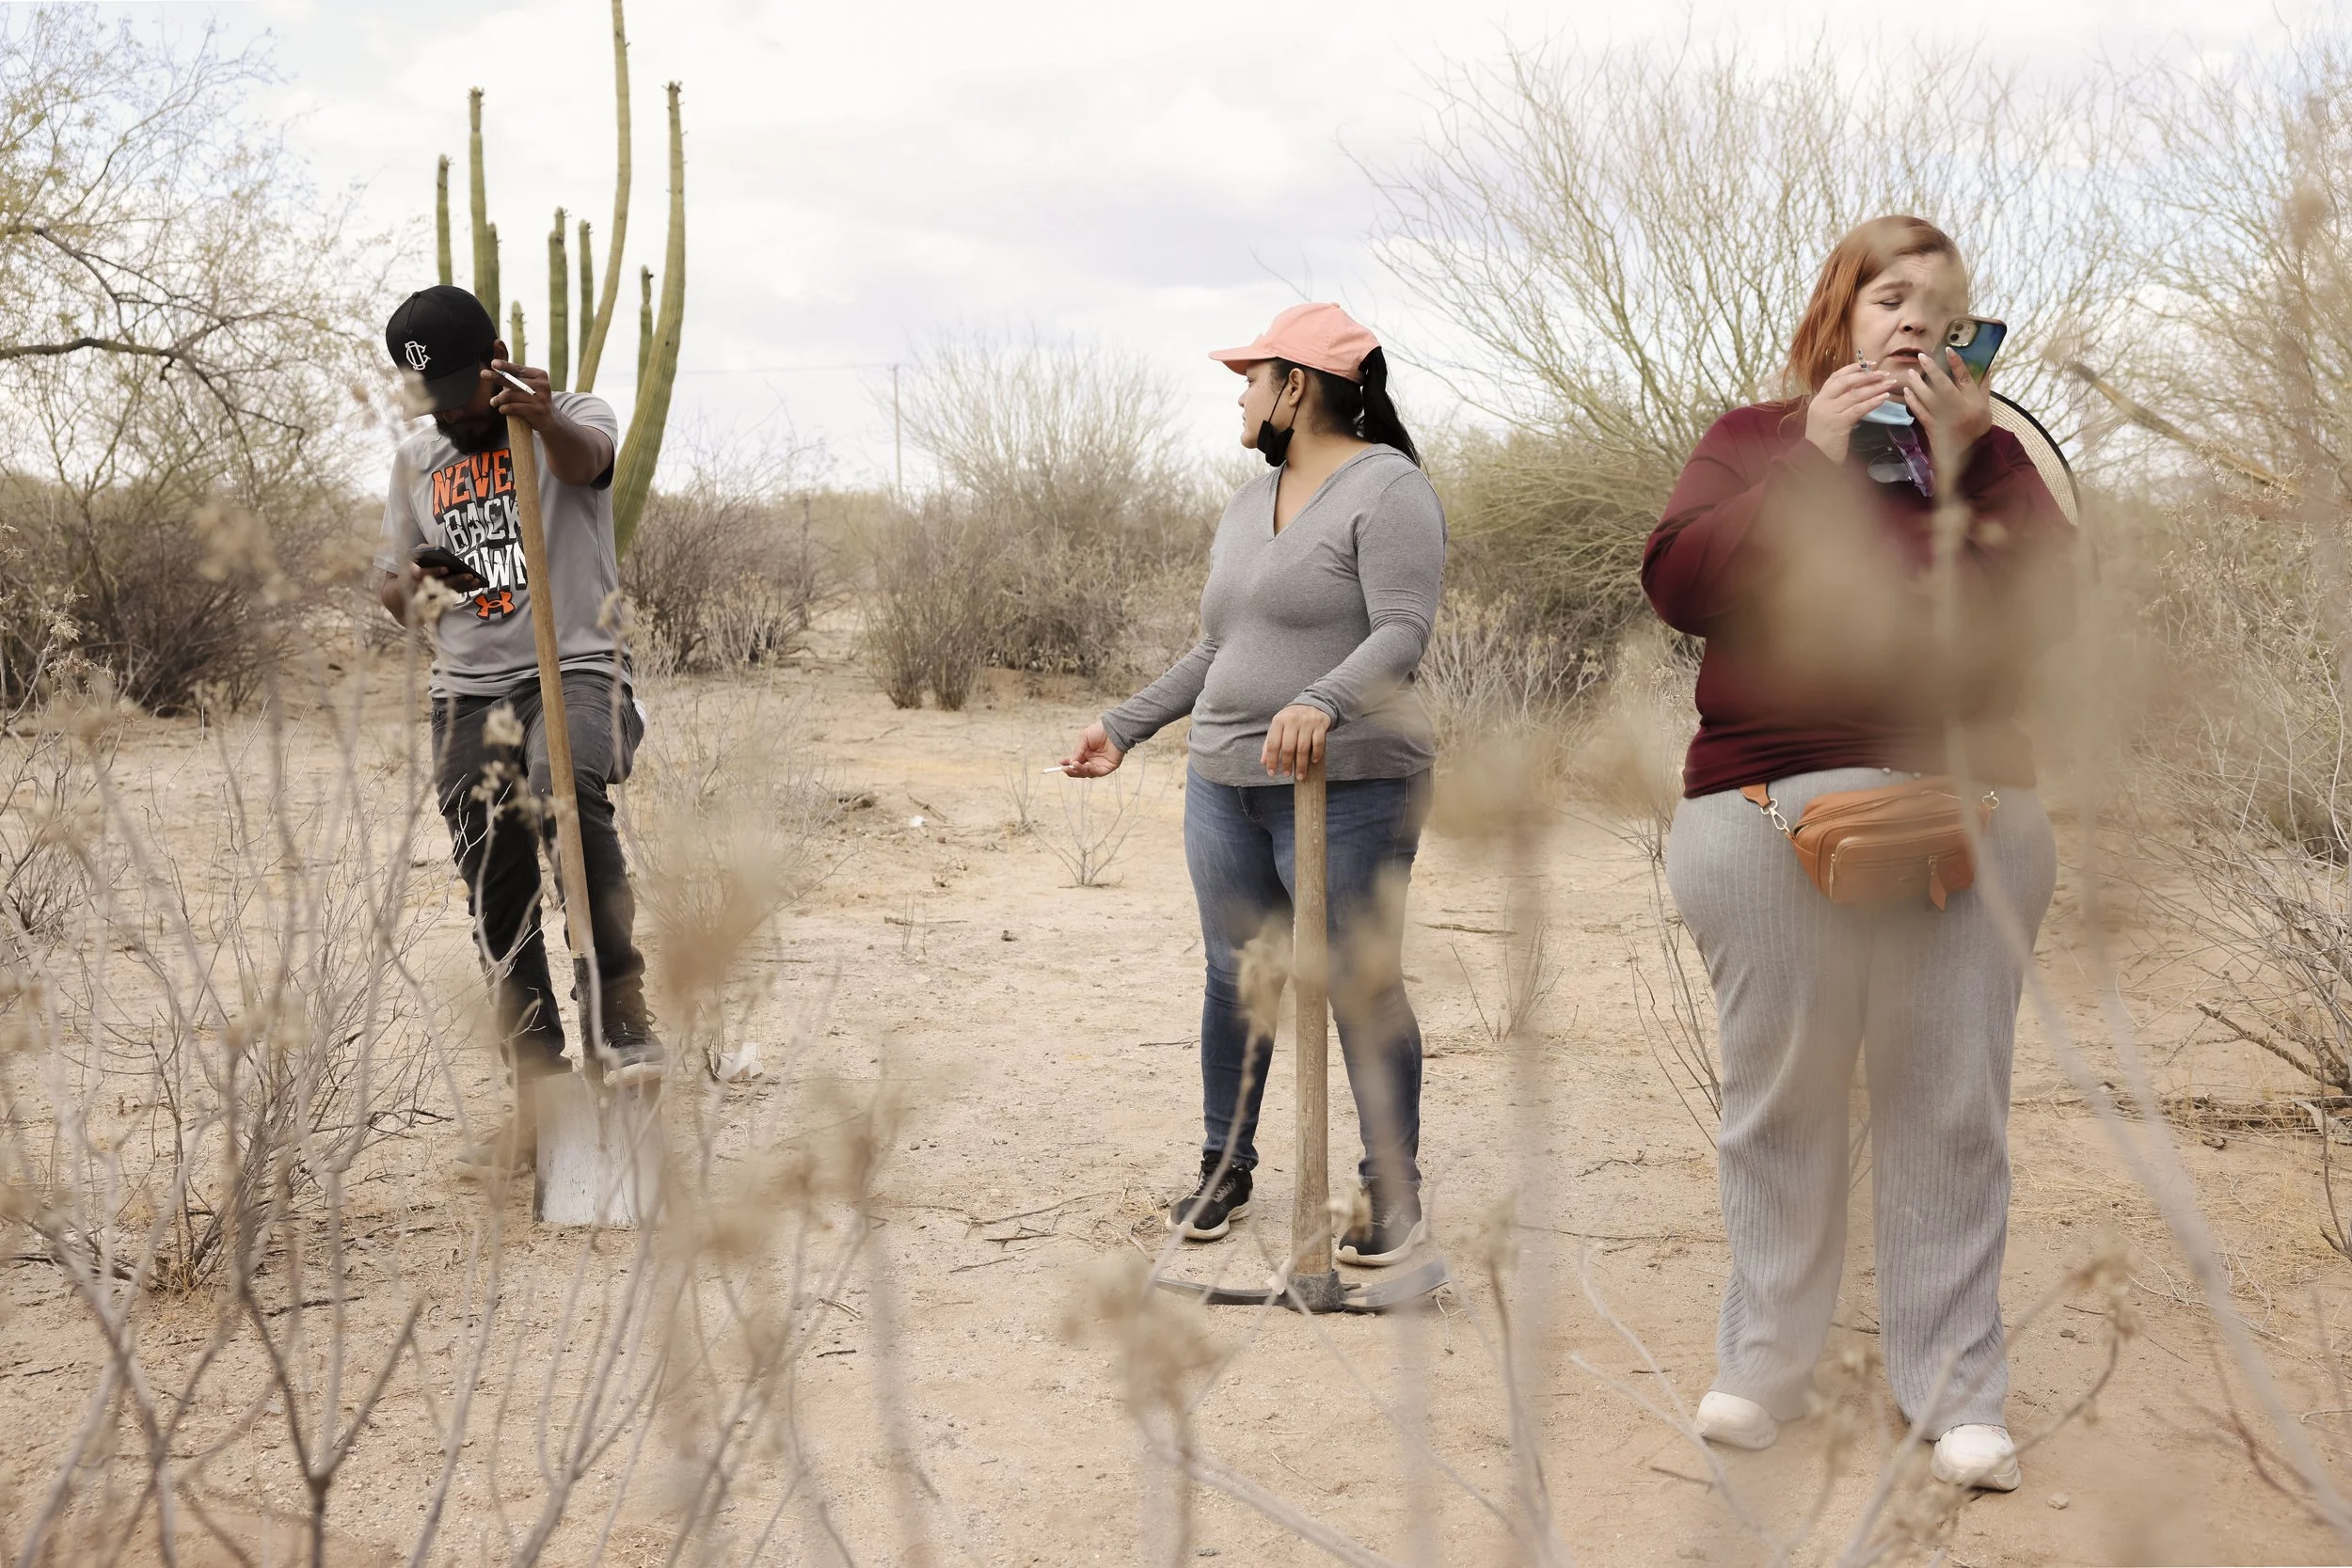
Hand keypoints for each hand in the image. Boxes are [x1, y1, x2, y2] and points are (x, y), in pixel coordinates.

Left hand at [488, 359, 554, 431]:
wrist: (550, 420)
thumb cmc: (535, 400)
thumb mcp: (530, 386)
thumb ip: (518, 377)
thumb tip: (496, 368)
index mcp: (540, 375)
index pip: (519, 369)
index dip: (505, 366)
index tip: (493, 363)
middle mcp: (542, 385)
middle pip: (513, 380)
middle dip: (497, 377)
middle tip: (483, 374)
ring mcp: (540, 398)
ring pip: (510, 395)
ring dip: (498, 399)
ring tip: (493, 402)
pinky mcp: (537, 411)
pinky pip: (513, 407)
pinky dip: (504, 408)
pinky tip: (502, 409)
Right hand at [1060, 722, 1124, 777]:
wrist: (1113, 729)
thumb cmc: (1099, 731)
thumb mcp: (1084, 738)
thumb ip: (1078, 751)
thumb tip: (1071, 763)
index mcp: (1086, 754)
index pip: (1075, 763)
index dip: (1068, 765)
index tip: (1060, 764)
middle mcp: (1092, 761)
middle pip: (1080, 771)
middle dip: (1072, 771)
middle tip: (1064, 769)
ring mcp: (1100, 765)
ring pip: (1088, 773)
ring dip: (1080, 770)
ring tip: (1076, 764)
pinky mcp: (1108, 767)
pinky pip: (1097, 772)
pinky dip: (1090, 770)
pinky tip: (1086, 765)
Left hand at [1260, 704, 1329, 779]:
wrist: (1312, 704)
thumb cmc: (1291, 720)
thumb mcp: (1278, 727)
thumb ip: (1269, 743)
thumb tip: (1264, 762)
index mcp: (1279, 721)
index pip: (1273, 744)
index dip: (1272, 760)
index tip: (1271, 773)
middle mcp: (1292, 721)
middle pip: (1288, 747)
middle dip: (1287, 764)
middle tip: (1286, 774)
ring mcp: (1307, 723)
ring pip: (1303, 748)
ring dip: (1301, 764)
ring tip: (1299, 775)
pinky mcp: (1320, 725)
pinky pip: (1318, 743)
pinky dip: (1316, 754)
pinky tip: (1313, 761)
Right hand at [1803, 361, 1899, 462]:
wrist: (1814, 458)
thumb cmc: (1823, 440)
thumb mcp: (1826, 417)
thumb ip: (1836, 404)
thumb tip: (1858, 391)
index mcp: (1819, 399)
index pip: (1835, 377)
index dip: (1853, 368)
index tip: (1869, 365)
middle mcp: (1822, 402)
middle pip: (1846, 382)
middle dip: (1867, 376)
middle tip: (1883, 373)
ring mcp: (1829, 412)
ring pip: (1855, 394)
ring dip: (1875, 387)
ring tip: (1889, 383)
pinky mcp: (1839, 423)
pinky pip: (1859, 409)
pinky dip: (1873, 402)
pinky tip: (1884, 398)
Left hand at [1898, 346, 1992, 466]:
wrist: (1971, 448)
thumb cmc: (1978, 422)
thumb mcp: (1985, 403)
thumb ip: (1983, 383)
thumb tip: (1985, 363)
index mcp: (1972, 400)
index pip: (1965, 377)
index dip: (1956, 363)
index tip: (1948, 350)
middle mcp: (1958, 408)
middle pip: (1944, 386)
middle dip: (1932, 370)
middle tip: (1922, 357)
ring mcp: (1944, 418)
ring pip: (1928, 398)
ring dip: (1918, 384)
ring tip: (1911, 373)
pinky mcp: (1932, 427)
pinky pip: (1920, 412)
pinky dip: (1912, 401)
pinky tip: (1906, 391)